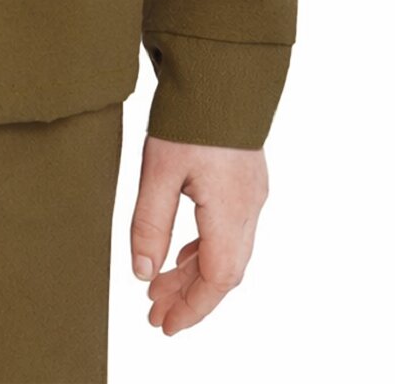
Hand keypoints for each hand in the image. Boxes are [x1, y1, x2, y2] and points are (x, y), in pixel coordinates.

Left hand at [128, 134, 268, 335]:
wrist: (221, 68)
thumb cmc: (190, 116)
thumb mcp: (159, 171)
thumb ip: (150, 224)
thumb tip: (143, 274)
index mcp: (230, 211)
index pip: (217, 280)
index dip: (192, 308)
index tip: (165, 326)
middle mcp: (249, 207)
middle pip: (224, 271)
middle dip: (190, 296)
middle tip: (155, 313)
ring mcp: (252, 192)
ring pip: (228, 251)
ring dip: (195, 273)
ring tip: (160, 287)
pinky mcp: (247, 178)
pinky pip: (231, 230)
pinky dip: (205, 248)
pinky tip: (183, 252)